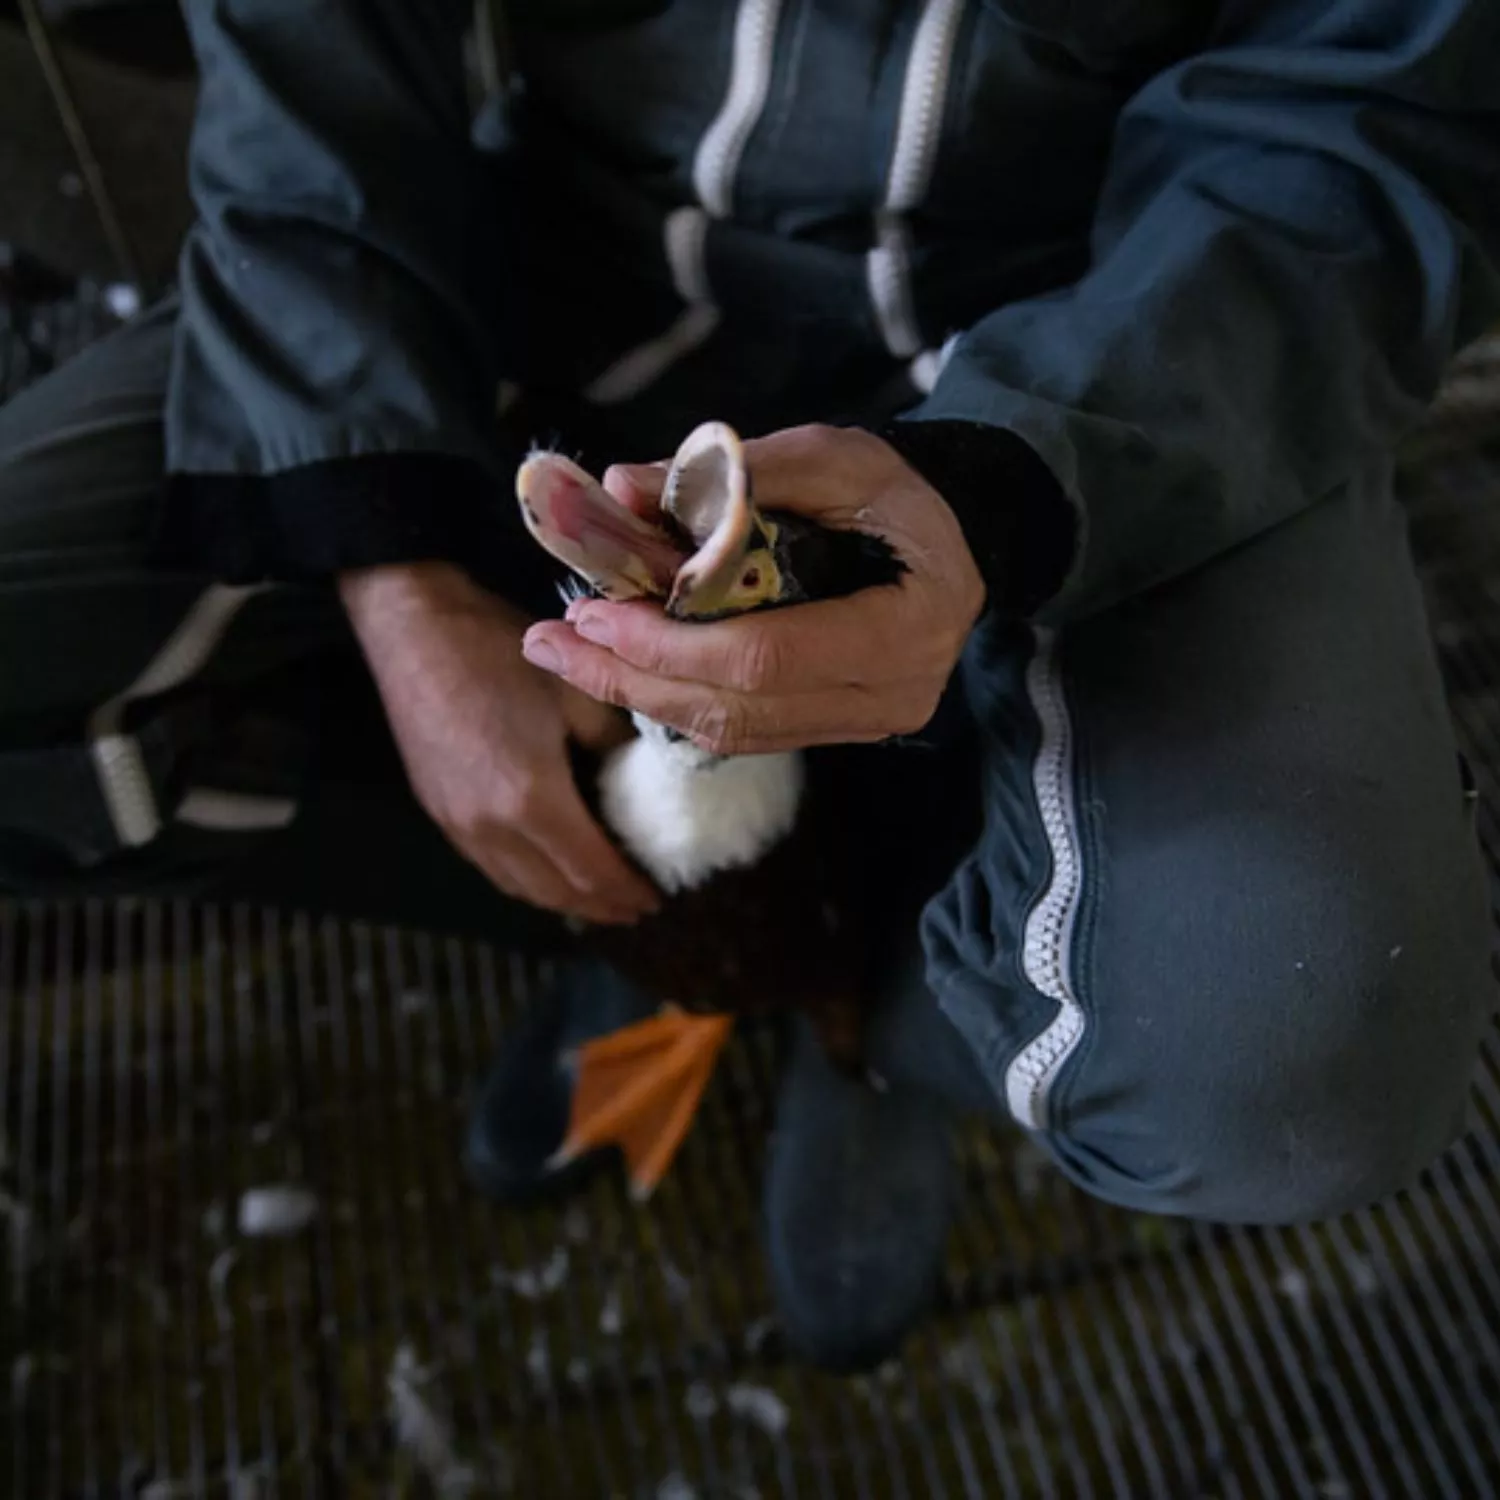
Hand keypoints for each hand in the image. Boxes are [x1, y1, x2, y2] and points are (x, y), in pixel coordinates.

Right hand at [340, 562, 659, 923]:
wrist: (413, 625)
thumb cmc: (499, 650)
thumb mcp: (576, 693)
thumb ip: (614, 746)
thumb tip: (643, 777)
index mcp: (532, 799)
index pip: (591, 870)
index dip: (626, 890)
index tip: (656, 897)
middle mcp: (491, 827)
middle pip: (555, 890)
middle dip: (600, 906)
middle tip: (635, 908)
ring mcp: (457, 824)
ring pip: (519, 886)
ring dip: (562, 900)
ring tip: (597, 899)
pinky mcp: (438, 811)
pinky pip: (492, 867)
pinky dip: (527, 880)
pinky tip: (546, 871)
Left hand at [519, 425, 985, 754]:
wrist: (958, 539)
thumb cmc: (901, 491)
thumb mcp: (832, 457)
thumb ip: (734, 473)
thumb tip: (620, 485)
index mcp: (904, 626)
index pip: (765, 657)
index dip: (671, 643)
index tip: (593, 609)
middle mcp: (891, 696)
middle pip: (735, 708)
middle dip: (631, 677)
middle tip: (548, 640)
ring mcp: (866, 724)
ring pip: (732, 731)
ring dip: (639, 695)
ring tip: (565, 653)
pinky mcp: (837, 728)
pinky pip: (744, 731)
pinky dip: (676, 701)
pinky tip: (622, 669)